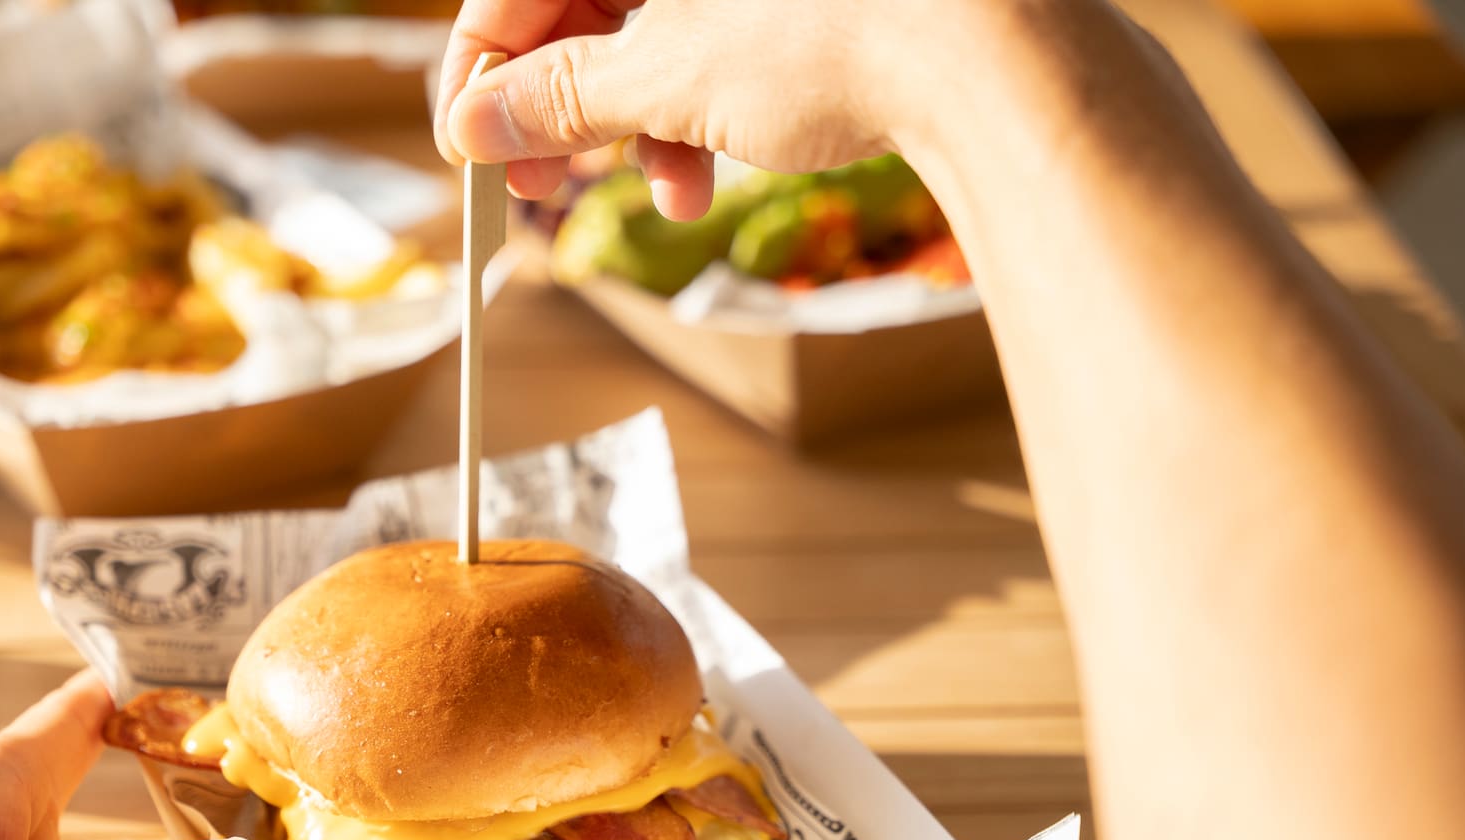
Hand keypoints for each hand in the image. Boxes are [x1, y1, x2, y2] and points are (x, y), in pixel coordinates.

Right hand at [432, 0, 942, 218]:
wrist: (992, 46)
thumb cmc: (834, 28)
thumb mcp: (668, 76)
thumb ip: (559, 100)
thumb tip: (475, 126)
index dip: (482, 70)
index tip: (473, 147)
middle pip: (582, 7)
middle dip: (564, 109)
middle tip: (540, 189)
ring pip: (649, 33)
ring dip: (636, 127)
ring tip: (665, 196)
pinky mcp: (797, 1)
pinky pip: (712, 42)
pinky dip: (697, 111)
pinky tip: (706, 172)